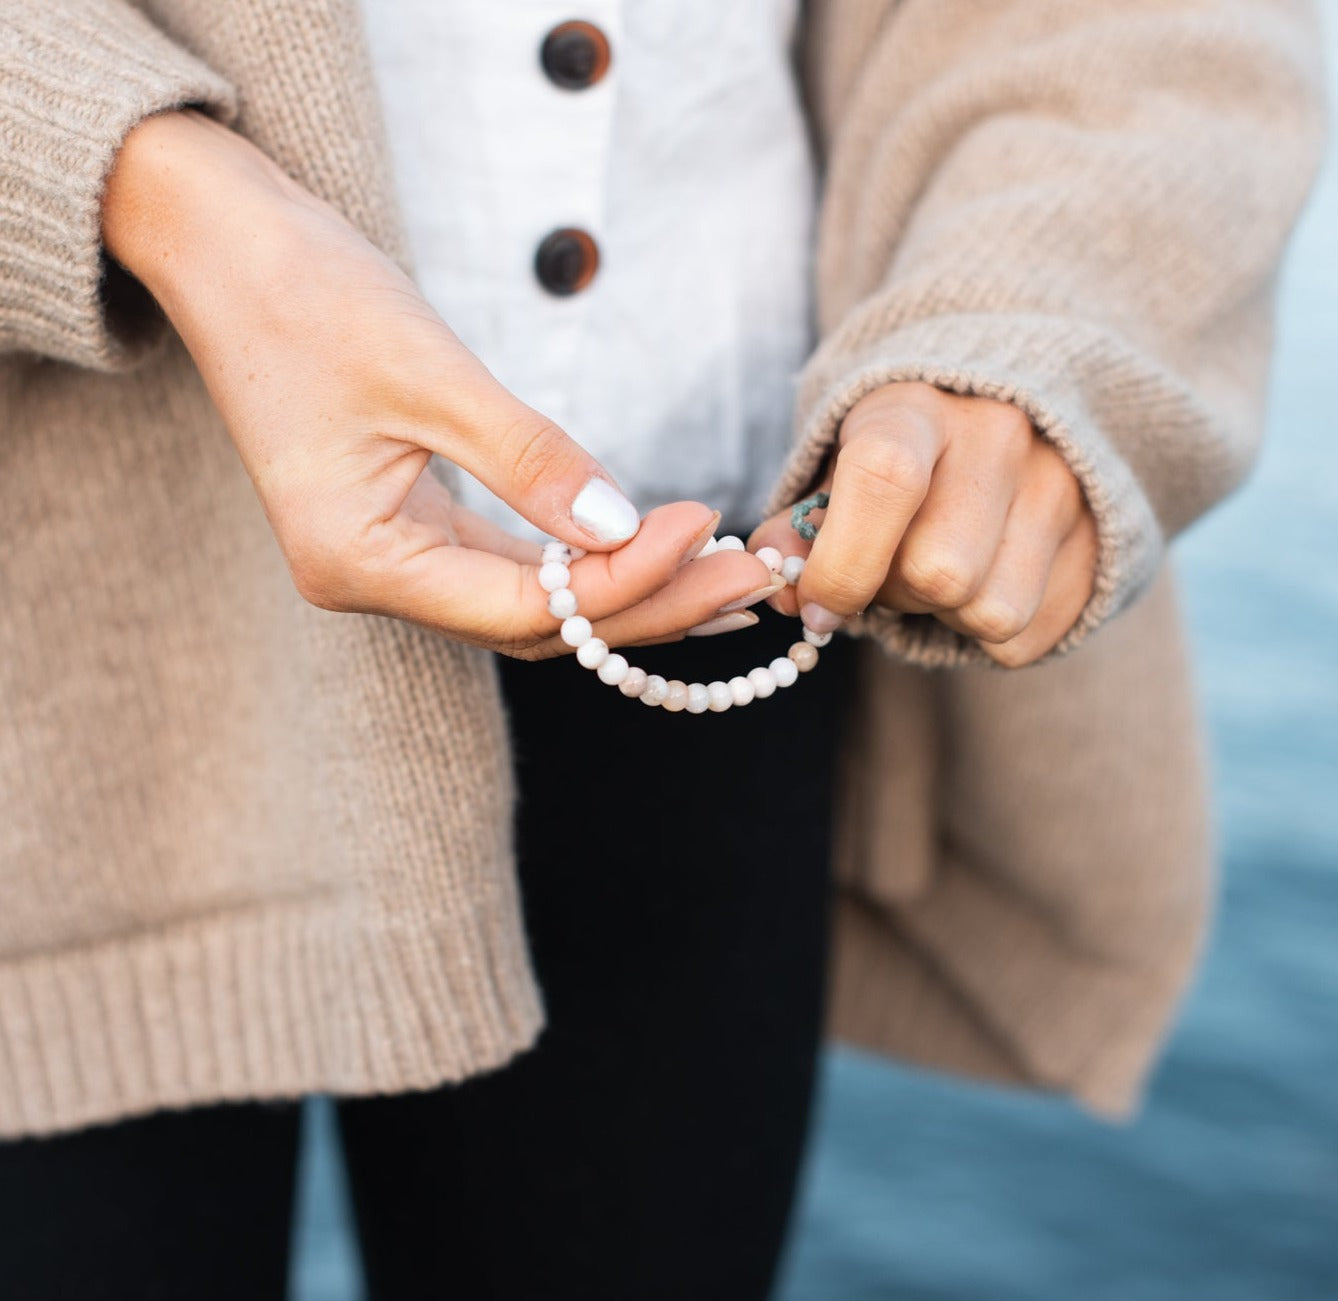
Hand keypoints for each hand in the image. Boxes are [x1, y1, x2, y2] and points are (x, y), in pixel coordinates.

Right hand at [103, 112, 773, 656]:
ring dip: (629, 591)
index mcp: (359, 561)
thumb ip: (529, 460)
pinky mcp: (413, 525)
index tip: (704, 530)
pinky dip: (586, 563)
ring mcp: (392, 557)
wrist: (228, 249)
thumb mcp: (429, 373)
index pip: (522, 607)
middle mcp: (374, 578)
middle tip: (751, 582)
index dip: (622, 580)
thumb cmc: (306, 296)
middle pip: (538, 624)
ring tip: (726, 580)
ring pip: (534, 605)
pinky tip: (652, 555)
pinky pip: (516, 567)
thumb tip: (623, 529)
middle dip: (648, 602)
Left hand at [749, 383, 1096, 665]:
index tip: (818, 603)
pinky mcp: (1100, 544)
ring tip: (937, 571)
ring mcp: (1063, 488)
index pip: (884, 478)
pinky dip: (987, 636)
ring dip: (946, 618)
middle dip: (894, 595)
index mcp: (917, 406)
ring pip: (989, 614)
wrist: (1006, 412)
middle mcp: (1002, 436)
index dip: (842, 563)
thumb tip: (782, 590)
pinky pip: (1026, 641)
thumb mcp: (835, 469)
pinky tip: (979, 584)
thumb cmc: (898, 454)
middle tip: (886, 572)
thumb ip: (797, 529)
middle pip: (938, 572)